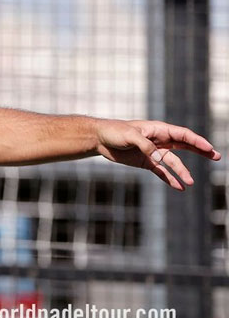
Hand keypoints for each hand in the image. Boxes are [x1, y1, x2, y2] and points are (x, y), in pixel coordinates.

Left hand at [95, 119, 220, 189]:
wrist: (100, 139)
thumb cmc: (115, 132)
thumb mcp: (130, 135)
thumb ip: (145, 145)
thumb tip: (159, 158)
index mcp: (158, 130)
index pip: (182, 134)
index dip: (197, 141)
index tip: (209, 148)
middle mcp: (159, 140)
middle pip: (185, 146)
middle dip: (200, 151)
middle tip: (216, 156)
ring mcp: (154, 152)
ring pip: (174, 163)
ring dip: (182, 172)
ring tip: (190, 182)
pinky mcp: (146, 162)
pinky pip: (162, 172)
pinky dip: (170, 179)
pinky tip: (179, 187)